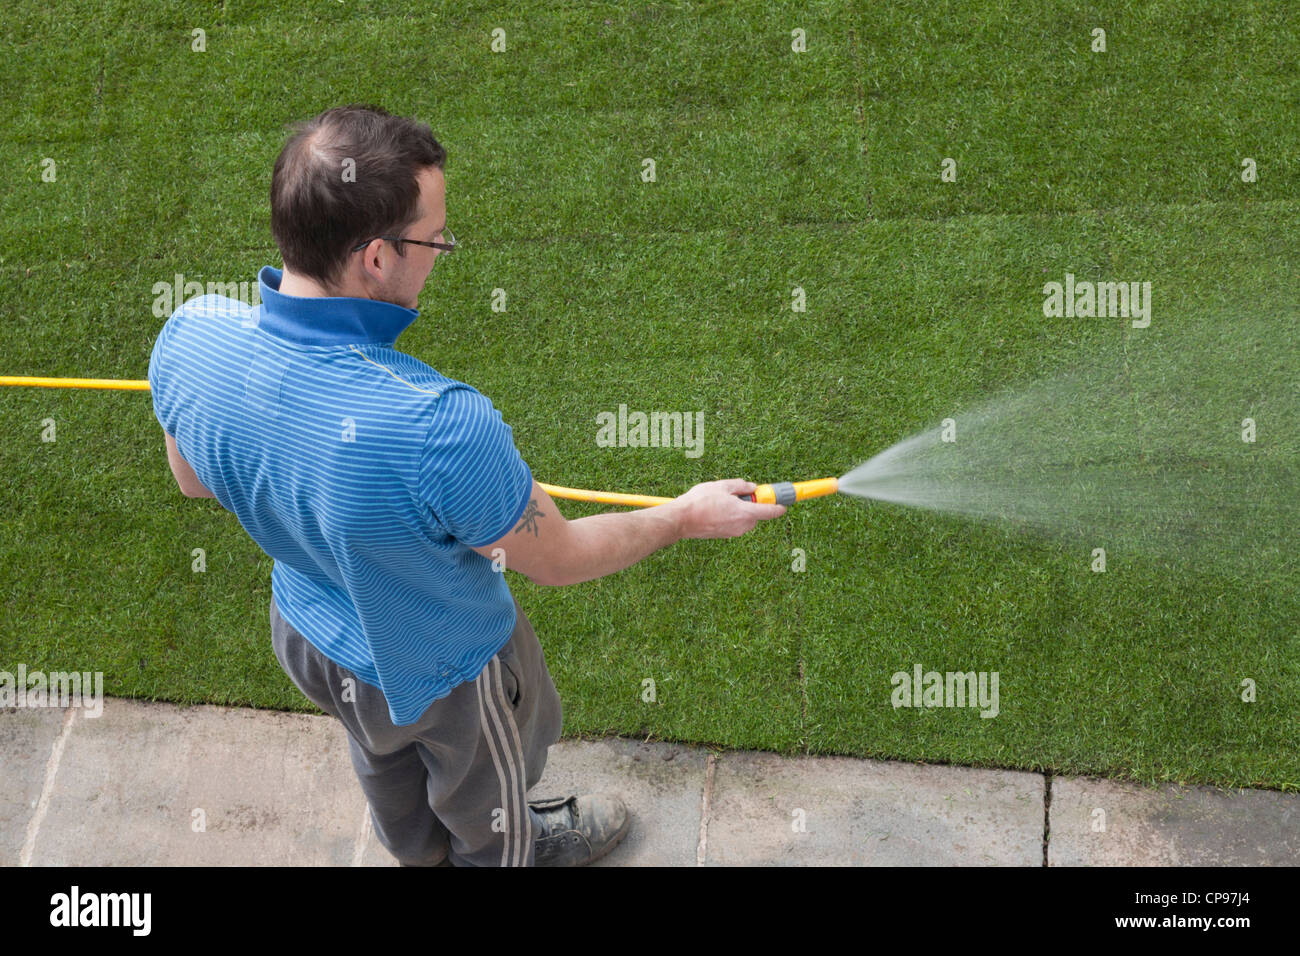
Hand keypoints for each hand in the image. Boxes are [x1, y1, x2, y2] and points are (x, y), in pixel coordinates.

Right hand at [671, 479, 786, 539]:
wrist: (681, 520)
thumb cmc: (700, 502)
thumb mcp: (721, 486)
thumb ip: (740, 486)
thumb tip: (752, 488)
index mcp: (745, 513)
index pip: (771, 512)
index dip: (780, 506)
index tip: (784, 502)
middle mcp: (742, 526)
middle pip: (757, 515)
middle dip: (752, 505)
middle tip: (740, 494)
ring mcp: (733, 532)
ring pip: (745, 520)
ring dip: (740, 510)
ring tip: (721, 501)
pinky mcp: (724, 536)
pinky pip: (734, 524)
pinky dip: (731, 516)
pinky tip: (715, 509)